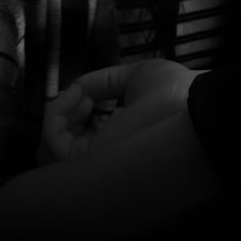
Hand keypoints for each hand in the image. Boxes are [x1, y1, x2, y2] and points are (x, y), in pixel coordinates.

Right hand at [38, 59, 199, 163]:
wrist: (191, 107)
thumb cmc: (173, 91)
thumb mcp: (137, 76)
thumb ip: (104, 82)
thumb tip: (78, 87)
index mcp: (120, 142)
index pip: (80, 142)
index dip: (73, 113)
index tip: (85, 92)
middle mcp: (105, 158)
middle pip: (59, 153)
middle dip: (60, 117)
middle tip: (80, 94)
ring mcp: (95, 164)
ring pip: (50, 150)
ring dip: (56, 114)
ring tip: (79, 94)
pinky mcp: (88, 162)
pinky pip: (52, 142)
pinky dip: (54, 115)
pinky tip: (76, 97)